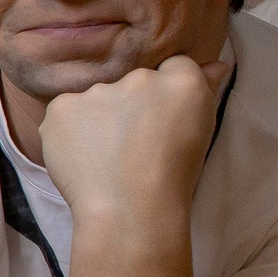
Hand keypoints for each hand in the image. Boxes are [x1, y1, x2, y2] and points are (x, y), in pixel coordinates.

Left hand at [39, 55, 229, 227]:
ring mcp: (98, 91)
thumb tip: (215, 65)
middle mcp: (139, 78)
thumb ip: (204, 92)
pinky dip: (69, 130)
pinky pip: (66, 112)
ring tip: (105, 156)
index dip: (165, 95)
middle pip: (133, 81)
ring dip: (99, 117)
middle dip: (131, 106)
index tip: (161, 121)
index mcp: (181, 82)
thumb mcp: (200, 135)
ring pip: (97, 97)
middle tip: (132, 144)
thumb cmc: (173, 179)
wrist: (129, 210)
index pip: (174, 66)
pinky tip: (82, 156)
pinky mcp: (62, 106)